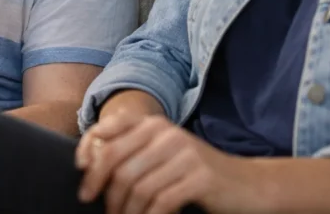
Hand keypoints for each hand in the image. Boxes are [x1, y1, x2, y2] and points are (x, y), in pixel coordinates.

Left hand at [77, 113, 266, 213]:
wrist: (248, 185)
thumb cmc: (196, 175)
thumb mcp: (164, 156)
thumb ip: (133, 154)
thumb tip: (89, 165)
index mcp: (154, 124)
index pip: (110, 128)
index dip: (88, 148)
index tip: (81, 173)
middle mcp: (167, 133)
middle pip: (117, 161)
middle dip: (101, 188)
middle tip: (99, 209)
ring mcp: (184, 153)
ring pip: (136, 186)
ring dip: (125, 211)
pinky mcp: (199, 177)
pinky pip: (161, 201)